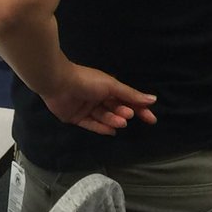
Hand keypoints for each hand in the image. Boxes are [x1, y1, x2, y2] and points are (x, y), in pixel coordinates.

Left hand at [36, 63, 157, 136]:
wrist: (58, 83)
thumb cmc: (87, 81)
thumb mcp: (111, 86)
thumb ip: (130, 94)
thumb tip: (153, 99)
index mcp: (105, 87)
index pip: (126, 99)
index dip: (139, 109)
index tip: (151, 119)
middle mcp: (97, 98)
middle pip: (115, 109)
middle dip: (124, 113)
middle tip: (129, 116)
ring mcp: (86, 108)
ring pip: (104, 117)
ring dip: (114, 120)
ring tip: (121, 121)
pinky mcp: (76, 118)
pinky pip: (91, 125)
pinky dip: (102, 128)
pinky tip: (112, 131)